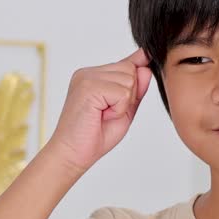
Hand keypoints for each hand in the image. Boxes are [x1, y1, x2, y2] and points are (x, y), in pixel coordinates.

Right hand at [43, 48, 152, 175]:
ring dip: (122, 103)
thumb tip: (146, 68)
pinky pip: (122, 92)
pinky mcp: (88, 86)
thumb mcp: (124, 109)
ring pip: (129, 79)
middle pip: (130, 69)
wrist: (73, 154)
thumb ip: (136, 89)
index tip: (132, 83)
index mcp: (94, 75)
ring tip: (103, 115)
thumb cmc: (95, 135)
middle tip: (108, 113)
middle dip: (128, 95)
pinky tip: (102, 115)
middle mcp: (88, 73)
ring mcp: (87, 77)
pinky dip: (118, 108)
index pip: (127, 63)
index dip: (136, 77)